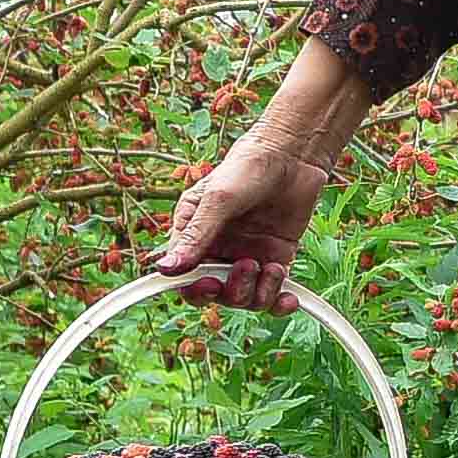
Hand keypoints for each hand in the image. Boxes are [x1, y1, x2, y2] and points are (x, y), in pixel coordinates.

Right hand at [149, 135, 331, 311]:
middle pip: (216, 295)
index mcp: (194, 235)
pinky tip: (288, 299)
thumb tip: (165, 269)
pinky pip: (273, 294)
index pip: (183, 278)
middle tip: (246, 266)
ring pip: (245, 299)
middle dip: (231, 292)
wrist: (293, 155)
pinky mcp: (277, 259)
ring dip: (257, 293)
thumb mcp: (218, 200)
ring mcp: (248, 256)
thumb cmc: (248, 167)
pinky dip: (279, 303)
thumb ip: (196, 236)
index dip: (194, 290)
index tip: (209, 284)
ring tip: (270, 267)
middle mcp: (219, 251)